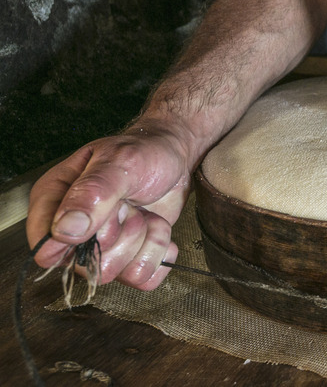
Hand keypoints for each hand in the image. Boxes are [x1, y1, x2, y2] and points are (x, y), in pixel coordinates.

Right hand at [26, 123, 190, 289]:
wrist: (175, 158)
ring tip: (147, 215)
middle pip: (88, 266)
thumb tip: (65, 232)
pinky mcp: (129, 258)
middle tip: (133, 207)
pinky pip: (143, 279)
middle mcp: (73, 231)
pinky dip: (159, 255)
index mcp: (55, 201)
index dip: (80, 241)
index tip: (110, 214)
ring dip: (144, 243)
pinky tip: (159, 231)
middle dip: (124, 236)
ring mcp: (102, 248)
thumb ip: (92, 195)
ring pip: (118, 275)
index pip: (45, 248)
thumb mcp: (119, 164)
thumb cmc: (143, 152)